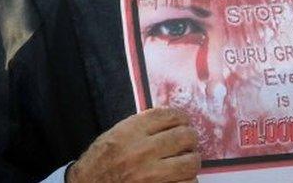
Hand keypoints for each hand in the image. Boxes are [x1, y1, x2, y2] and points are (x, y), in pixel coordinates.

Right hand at [67, 108, 200, 182]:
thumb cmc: (101, 162)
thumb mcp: (114, 136)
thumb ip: (139, 127)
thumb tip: (168, 122)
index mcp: (129, 132)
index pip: (167, 116)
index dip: (180, 116)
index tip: (183, 120)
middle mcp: (142, 151)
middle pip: (184, 136)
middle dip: (190, 137)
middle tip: (188, 140)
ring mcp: (152, 175)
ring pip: (190, 162)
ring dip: (191, 160)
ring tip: (186, 160)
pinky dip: (187, 180)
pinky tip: (180, 177)